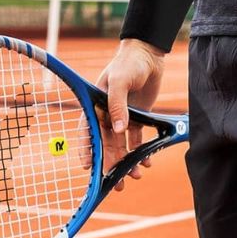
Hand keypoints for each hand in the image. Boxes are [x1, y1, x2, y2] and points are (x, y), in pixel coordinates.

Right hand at [92, 39, 165, 189]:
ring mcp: (122, 117)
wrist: (148, 53)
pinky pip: (137, 138)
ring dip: (127, 161)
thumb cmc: (128, 63)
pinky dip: (141, 151)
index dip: (88, 151)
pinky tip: (147, 162)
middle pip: (107, 144)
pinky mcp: (138, 117)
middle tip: (117, 184)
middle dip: (111, 165)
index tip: (89, 169)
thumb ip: (117, 105)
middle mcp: (107, 115)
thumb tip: (118, 129)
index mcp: (96, 106)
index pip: (89, 133)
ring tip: (134, 176)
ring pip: (122, 145)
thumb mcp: (120, 81)